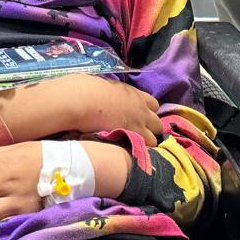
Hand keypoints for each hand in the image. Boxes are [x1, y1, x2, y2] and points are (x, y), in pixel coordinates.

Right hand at [0, 74, 162, 144]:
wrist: (81, 101)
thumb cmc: (83, 89)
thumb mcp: (98, 85)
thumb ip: (106, 91)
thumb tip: (95, 90)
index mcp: (133, 93)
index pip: (153, 103)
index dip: (147, 112)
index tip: (139, 118)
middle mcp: (140, 107)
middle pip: (158, 122)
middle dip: (151, 129)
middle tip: (139, 136)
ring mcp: (139, 122)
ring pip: (155, 137)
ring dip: (147, 142)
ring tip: (135, 149)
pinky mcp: (134, 135)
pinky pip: (145, 146)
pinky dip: (140, 151)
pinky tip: (131, 154)